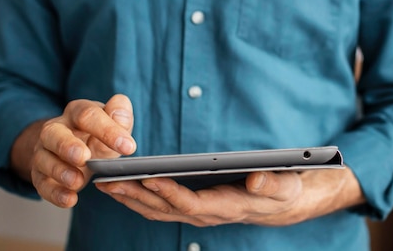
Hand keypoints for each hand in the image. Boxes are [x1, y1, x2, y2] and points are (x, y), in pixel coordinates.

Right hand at [12, 95, 136, 207]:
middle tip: (85, 158)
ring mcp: (44, 152)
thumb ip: (120, 114)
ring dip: (59, 171)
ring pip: (43, 159)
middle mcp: (55, 129)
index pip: (87, 115)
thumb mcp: (113, 122)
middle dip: (67, 145)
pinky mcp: (40, 175)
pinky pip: (42, 184)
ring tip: (78, 181)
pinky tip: (70, 199)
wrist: (77, 150)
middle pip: (53, 133)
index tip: (129, 147)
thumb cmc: (98, 135)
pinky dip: (55, 193)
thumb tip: (120, 116)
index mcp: (76, 112)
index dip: (108, 130)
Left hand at [96, 167, 363, 226]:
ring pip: (159, 210)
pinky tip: (124, 187)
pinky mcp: (196, 206)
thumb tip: (254, 182)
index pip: (191, 204)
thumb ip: (272, 183)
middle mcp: (209, 214)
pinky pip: (162, 206)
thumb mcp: (287, 183)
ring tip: (105, 183)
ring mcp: (200, 212)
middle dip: (135, 195)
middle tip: (108, 180)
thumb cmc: (286, 187)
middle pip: (165, 209)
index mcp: (228, 206)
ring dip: (131, 198)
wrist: (287, 200)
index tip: (146, 178)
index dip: (168, 193)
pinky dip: (140, 197)